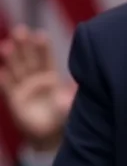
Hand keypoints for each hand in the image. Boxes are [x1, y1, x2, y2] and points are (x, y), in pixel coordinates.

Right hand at [0, 25, 76, 150]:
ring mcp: (23, 87)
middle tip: (20, 30)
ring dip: (11, 57)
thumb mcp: (70, 105)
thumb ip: (71, 96)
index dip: (42, 47)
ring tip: (6, 46)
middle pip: (29, 58)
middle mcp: (35, 79)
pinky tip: (0, 69)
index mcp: (50, 77)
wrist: (50, 135)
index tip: (40, 34)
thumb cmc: (63, 117)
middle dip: (24, 44)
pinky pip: (7, 86)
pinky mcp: (14, 99)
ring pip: (16, 68)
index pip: (46, 58)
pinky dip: (3, 77)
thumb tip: (80, 85)